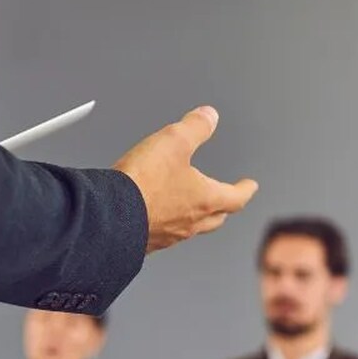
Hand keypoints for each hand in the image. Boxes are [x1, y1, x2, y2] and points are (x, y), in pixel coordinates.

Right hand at [113, 106, 257, 253]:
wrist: (107, 217)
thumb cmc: (142, 184)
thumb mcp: (174, 142)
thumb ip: (194, 127)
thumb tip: (209, 116)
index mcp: (205, 200)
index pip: (236, 197)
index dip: (245, 189)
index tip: (250, 186)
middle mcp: (190, 222)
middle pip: (216, 217)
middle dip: (223, 207)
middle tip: (226, 200)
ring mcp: (168, 235)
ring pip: (191, 228)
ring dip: (195, 217)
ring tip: (192, 208)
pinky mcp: (145, 242)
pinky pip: (165, 235)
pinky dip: (168, 225)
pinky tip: (157, 218)